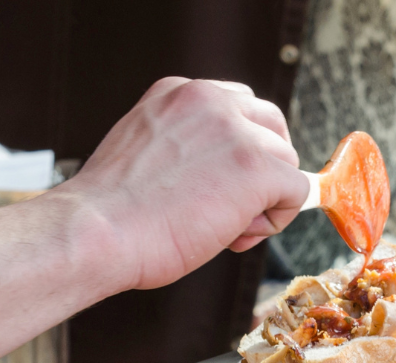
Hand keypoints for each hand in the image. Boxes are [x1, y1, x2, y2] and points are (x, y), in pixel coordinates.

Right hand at [60, 78, 308, 291]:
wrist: (97, 233)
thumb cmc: (114, 216)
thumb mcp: (149, 156)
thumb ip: (190, 150)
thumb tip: (228, 178)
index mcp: (179, 94)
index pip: (239, 110)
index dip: (240, 155)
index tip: (217, 188)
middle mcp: (210, 100)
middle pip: (274, 128)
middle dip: (264, 172)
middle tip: (231, 212)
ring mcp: (236, 131)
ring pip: (287, 163)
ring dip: (266, 202)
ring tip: (223, 229)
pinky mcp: (257, 166)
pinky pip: (298, 191)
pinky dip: (277, 220)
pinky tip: (236, 235)